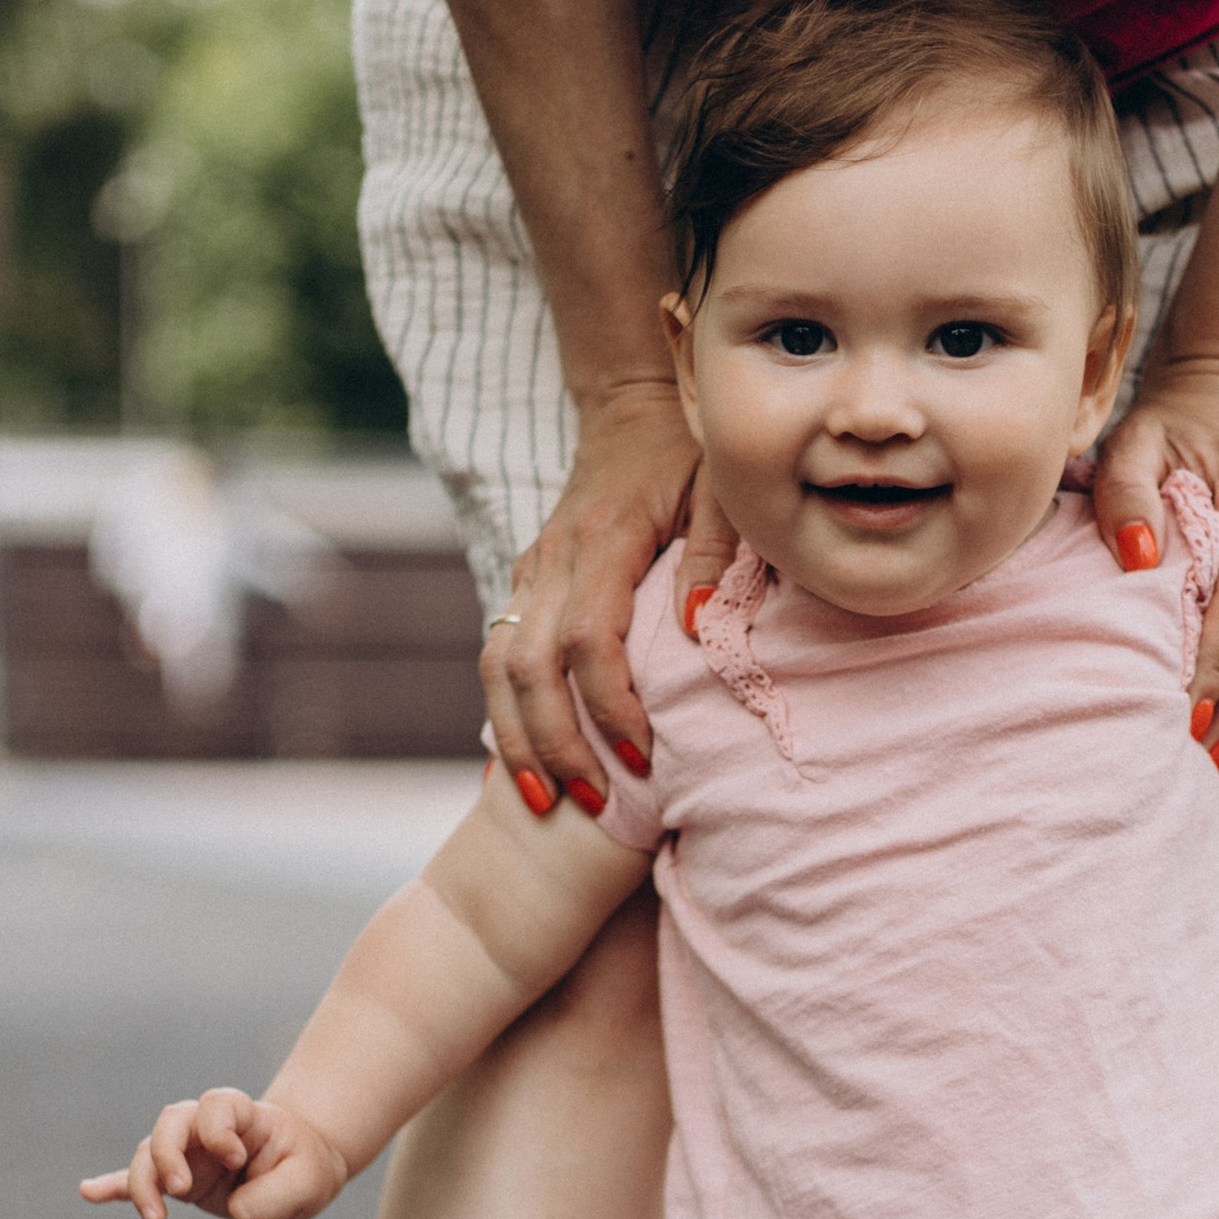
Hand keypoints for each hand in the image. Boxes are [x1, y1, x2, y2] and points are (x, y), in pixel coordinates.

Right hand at [80, 1089, 351, 1218]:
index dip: (217, 1129)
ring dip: (144, 1184)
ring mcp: (187, 1153)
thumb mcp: (307, 1184)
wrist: (300, 1173)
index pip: (216, 1106)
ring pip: (148, 1154)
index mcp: (241, 1115)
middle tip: (181, 1189)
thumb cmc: (305, 1169)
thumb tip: (233, 1212)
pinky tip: (89, 1193)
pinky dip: (113, 1187)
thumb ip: (272, 1198)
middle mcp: (207, 1129)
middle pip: (171, 1123)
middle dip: (166, 1154)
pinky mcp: (176, 1181)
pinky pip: (136, 1180)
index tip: (236, 1157)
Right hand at [482, 378, 739, 814]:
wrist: (630, 414)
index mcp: (603, 541)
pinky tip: (528, 765)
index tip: (645, 755)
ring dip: (517, 741)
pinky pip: (497, 659)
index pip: (588, 638)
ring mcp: (529, 573)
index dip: (609, 704)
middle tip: (593, 803)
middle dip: (555, 744)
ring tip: (543, 804)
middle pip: (527, 667)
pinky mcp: (523, 585)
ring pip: (496, 669)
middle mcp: (552, 561)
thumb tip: (698, 629)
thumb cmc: (689, 460)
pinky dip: (506, 717)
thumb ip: (714, 559)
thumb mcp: (721, 495)